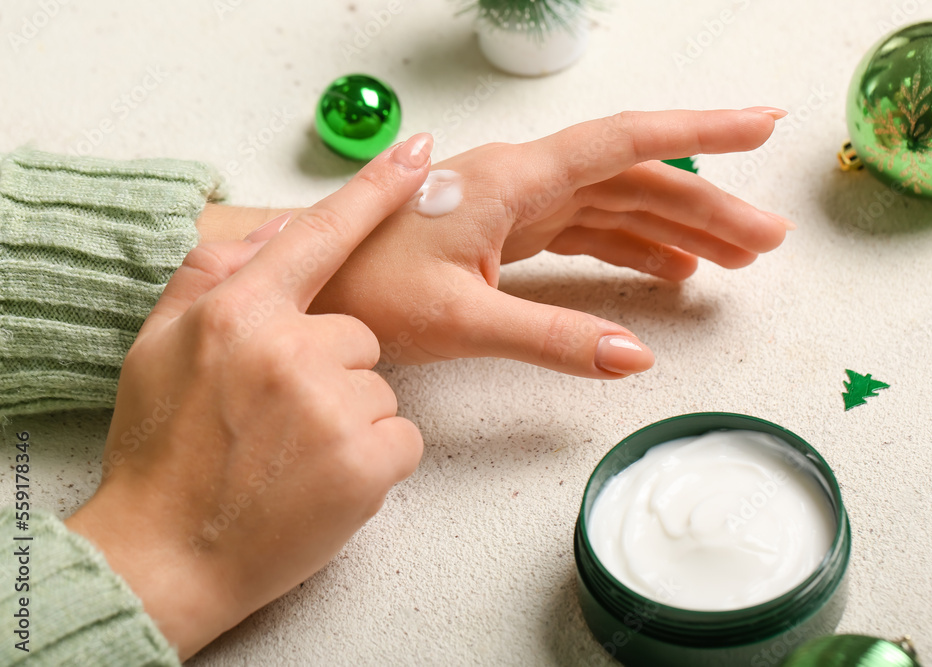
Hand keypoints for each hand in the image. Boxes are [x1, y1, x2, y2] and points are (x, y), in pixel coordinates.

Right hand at [65, 134, 433, 659]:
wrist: (167, 554)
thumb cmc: (162, 452)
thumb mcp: (159, 348)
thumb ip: (211, 274)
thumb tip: (274, 225)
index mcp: (238, 312)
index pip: (319, 235)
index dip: (373, 189)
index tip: (417, 151)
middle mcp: (289, 348)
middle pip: (358, 336)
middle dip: (331, 373)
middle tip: (280, 421)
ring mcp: (331, 405)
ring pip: (380, 390)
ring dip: (351, 421)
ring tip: (293, 457)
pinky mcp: (367, 460)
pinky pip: (402, 438)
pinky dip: (374, 462)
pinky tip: (321, 482)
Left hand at [312, 108, 793, 377]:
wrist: (307, 286)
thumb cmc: (364, 288)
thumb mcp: (460, 318)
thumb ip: (551, 337)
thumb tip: (636, 359)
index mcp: (514, 180)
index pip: (625, 144)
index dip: (700, 134)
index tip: (761, 126)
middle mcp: (522, 180)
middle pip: (636, 181)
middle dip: (707, 206)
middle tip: (767, 241)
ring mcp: (516, 206)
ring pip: (616, 206)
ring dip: (677, 230)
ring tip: (736, 260)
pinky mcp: (507, 233)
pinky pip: (587, 234)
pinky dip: (632, 250)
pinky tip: (666, 272)